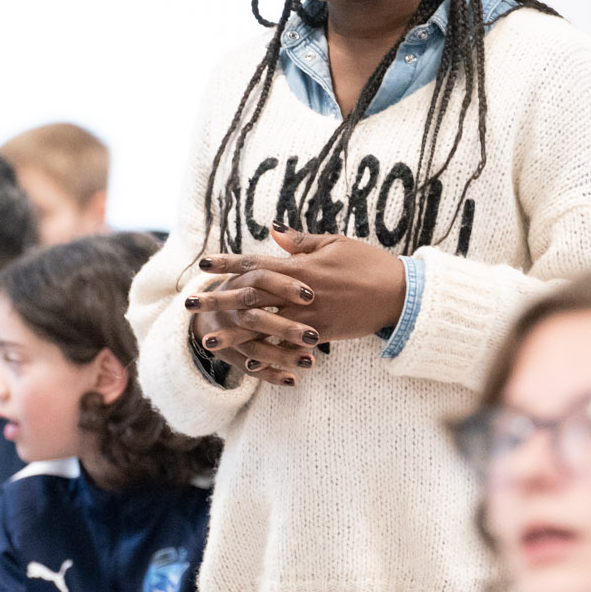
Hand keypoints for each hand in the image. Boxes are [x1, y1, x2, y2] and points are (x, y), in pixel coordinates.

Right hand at [185, 264, 316, 387]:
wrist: (202, 310)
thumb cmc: (245, 285)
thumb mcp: (258, 264)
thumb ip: (273, 251)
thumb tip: (277, 228)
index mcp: (242, 280)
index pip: (261, 278)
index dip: (283, 286)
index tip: (310, 295)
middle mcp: (233, 307)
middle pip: (255, 316)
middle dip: (283, 328)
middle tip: (313, 336)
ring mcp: (230, 332)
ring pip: (253, 347)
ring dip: (281, 355)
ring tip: (310, 362)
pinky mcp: (232, 354)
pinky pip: (250, 367)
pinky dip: (271, 375)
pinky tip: (293, 380)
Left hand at [195, 227, 407, 341]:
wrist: (401, 293)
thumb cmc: (369, 263)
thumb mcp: (335, 243)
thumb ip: (301, 242)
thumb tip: (273, 231)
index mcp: (300, 266)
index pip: (256, 263)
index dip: (228, 263)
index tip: (203, 264)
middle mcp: (299, 292)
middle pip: (250, 296)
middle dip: (218, 299)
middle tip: (189, 304)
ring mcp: (309, 316)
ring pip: (263, 326)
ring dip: (233, 334)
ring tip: (207, 341)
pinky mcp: (322, 335)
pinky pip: (288, 346)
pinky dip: (268, 352)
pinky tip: (247, 360)